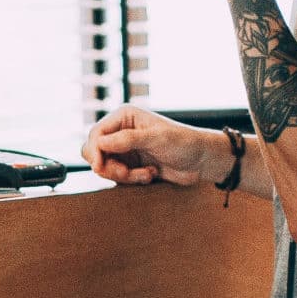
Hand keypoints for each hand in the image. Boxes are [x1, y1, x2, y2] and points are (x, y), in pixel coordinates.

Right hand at [83, 106, 226, 188]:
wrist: (202, 161)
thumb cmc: (184, 143)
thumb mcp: (156, 139)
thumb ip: (127, 139)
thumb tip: (100, 142)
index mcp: (124, 117)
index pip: (96, 134)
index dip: (95, 152)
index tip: (100, 168)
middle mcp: (121, 131)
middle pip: (94, 152)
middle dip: (109, 167)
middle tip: (127, 173)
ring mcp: (125, 149)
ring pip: (105, 167)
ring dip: (124, 176)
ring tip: (147, 174)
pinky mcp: (130, 164)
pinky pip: (117, 177)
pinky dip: (132, 180)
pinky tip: (151, 175)